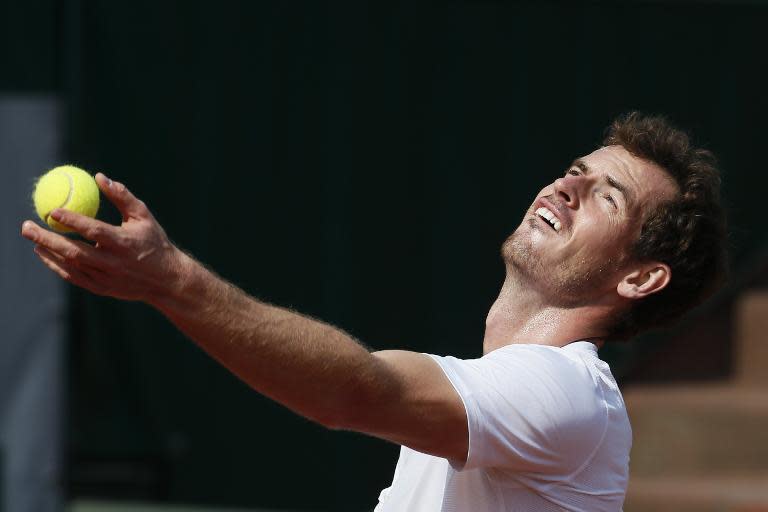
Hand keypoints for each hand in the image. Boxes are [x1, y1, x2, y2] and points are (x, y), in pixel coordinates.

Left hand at [20, 173, 185, 302]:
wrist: (166, 279)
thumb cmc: (154, 242)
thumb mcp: (143, 216)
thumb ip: (121, 197)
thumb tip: (99, 177)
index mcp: (124, 243)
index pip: (93, 231)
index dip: (72, 220)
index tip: (52, 210)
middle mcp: (113, 263)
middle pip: (73, 251)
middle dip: (47, 238)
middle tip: (27, 226)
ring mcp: (106, 278)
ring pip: (70, 265)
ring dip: (48, 251)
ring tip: (32, 238)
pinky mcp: (101, 288)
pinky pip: (73, 277)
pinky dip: (56, 266)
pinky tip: (44, 254)